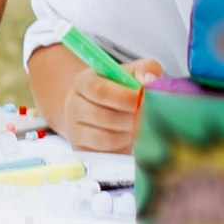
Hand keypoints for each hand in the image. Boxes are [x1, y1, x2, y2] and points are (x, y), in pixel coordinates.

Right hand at [27, 34, 142, 154]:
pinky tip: (130, 137)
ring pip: (104, 138)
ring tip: (139, 126)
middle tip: (147, 117)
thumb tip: (149, 80)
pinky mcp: (82, 150)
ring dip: (127, 134)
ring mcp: (75, 130)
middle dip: (130, 119)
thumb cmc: (119, 89)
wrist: (101, 108)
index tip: (142, 99)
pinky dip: (122, 148)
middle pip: (103, 117)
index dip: (124, 97)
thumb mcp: (132, 72)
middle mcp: (74, 105)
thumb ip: (146, 69)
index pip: (99, 90)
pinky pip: (105, 154)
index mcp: (83, 82)